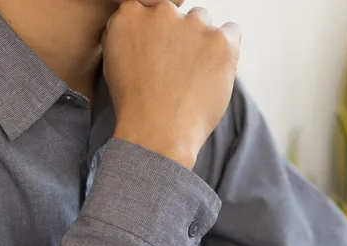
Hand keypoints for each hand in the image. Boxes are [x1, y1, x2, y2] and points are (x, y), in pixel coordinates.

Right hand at [104, 1, 241, 167]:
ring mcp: (193, 25)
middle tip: (179, 68)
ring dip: (203, 39)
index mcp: (130, 15)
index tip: (160, 52)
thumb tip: (143, 26)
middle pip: (177, 13)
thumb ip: (128, 35)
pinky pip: (232, 31)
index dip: (156, 32)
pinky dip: (228, 47)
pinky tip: (217, 69)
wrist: (159, 132)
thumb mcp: (114, 63)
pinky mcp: (221, 41)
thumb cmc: (136, 105)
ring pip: (203, 19)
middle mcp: (161, 12)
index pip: (149, 8)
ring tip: (196, 74)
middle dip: (179, 34)